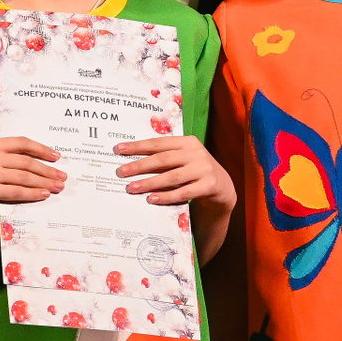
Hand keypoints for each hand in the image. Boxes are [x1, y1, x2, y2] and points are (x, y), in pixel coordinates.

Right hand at [0, 138, 65, 221]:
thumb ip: (4, 160)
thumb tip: (37, 166)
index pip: (21, 143)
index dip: (41, 149)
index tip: (57, 157)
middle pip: (25, 161)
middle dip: (47, 170)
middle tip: (62, 177)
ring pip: (23, 177)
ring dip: (43, 183)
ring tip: (57, 187)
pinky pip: (14, 192)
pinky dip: (31, 194)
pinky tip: (43, 195)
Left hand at [114, 137, 235, 208]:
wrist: (222, 186)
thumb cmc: (194, 170)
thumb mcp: (183, 159)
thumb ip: (165, 157)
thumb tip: (132, 161)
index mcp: (187, 142)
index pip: (158, 143)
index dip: (138, 146)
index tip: (119, 150)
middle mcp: (196, 153)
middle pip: (162, 159)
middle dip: (140, 166)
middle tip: (121, 172)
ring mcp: (204, 169)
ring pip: (171, 177)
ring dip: (149, 183)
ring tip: (132, 188)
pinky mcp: (209, 186)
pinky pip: (183, 193)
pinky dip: (166, 196)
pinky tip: (151, 199)